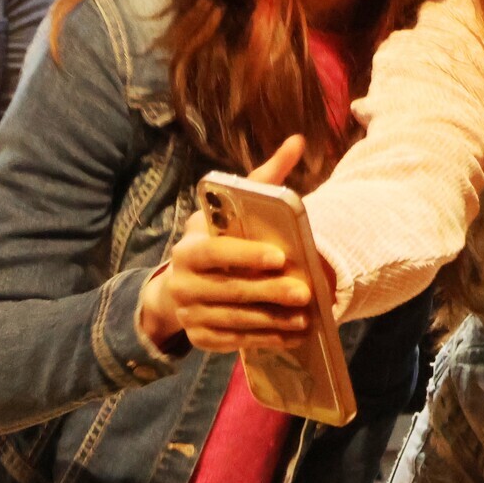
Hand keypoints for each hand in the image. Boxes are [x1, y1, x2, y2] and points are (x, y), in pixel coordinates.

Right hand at [136, 136, 315, 353]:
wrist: (179, 287)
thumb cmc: (215, 240)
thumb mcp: (230, 210)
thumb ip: (262, 181)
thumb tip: (296, 141)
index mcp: (188, 248)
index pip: (214, 252)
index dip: (246, 255)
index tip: (280, 256)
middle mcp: (183, 282)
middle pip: (229, 290)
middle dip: (268, 292)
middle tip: (304, 292)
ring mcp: (190, 312)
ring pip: (233, 319)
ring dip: (271, 320)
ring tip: (304, 317)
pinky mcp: (200, 337)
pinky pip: (233, 341)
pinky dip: (263, 338)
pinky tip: (290, 334)